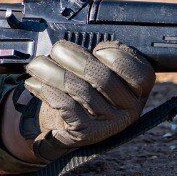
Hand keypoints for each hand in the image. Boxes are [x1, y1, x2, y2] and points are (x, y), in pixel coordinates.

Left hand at [1, 41, 154, 164]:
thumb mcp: (96, 68)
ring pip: (81, 91)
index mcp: (138, 89)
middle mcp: (130, 109)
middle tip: (56, 50)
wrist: (66, 122)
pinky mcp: (88, 134)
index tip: (98, 49)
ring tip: (36, 65)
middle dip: (75, 58)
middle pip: (104, 79)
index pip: (141, 73)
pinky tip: (35, 83)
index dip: (119, 58)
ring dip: (53, 73)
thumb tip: (71, 41)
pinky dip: (48, 91)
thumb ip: (95, 56)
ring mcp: (110, 124)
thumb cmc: (83, 87)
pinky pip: (68, 107)